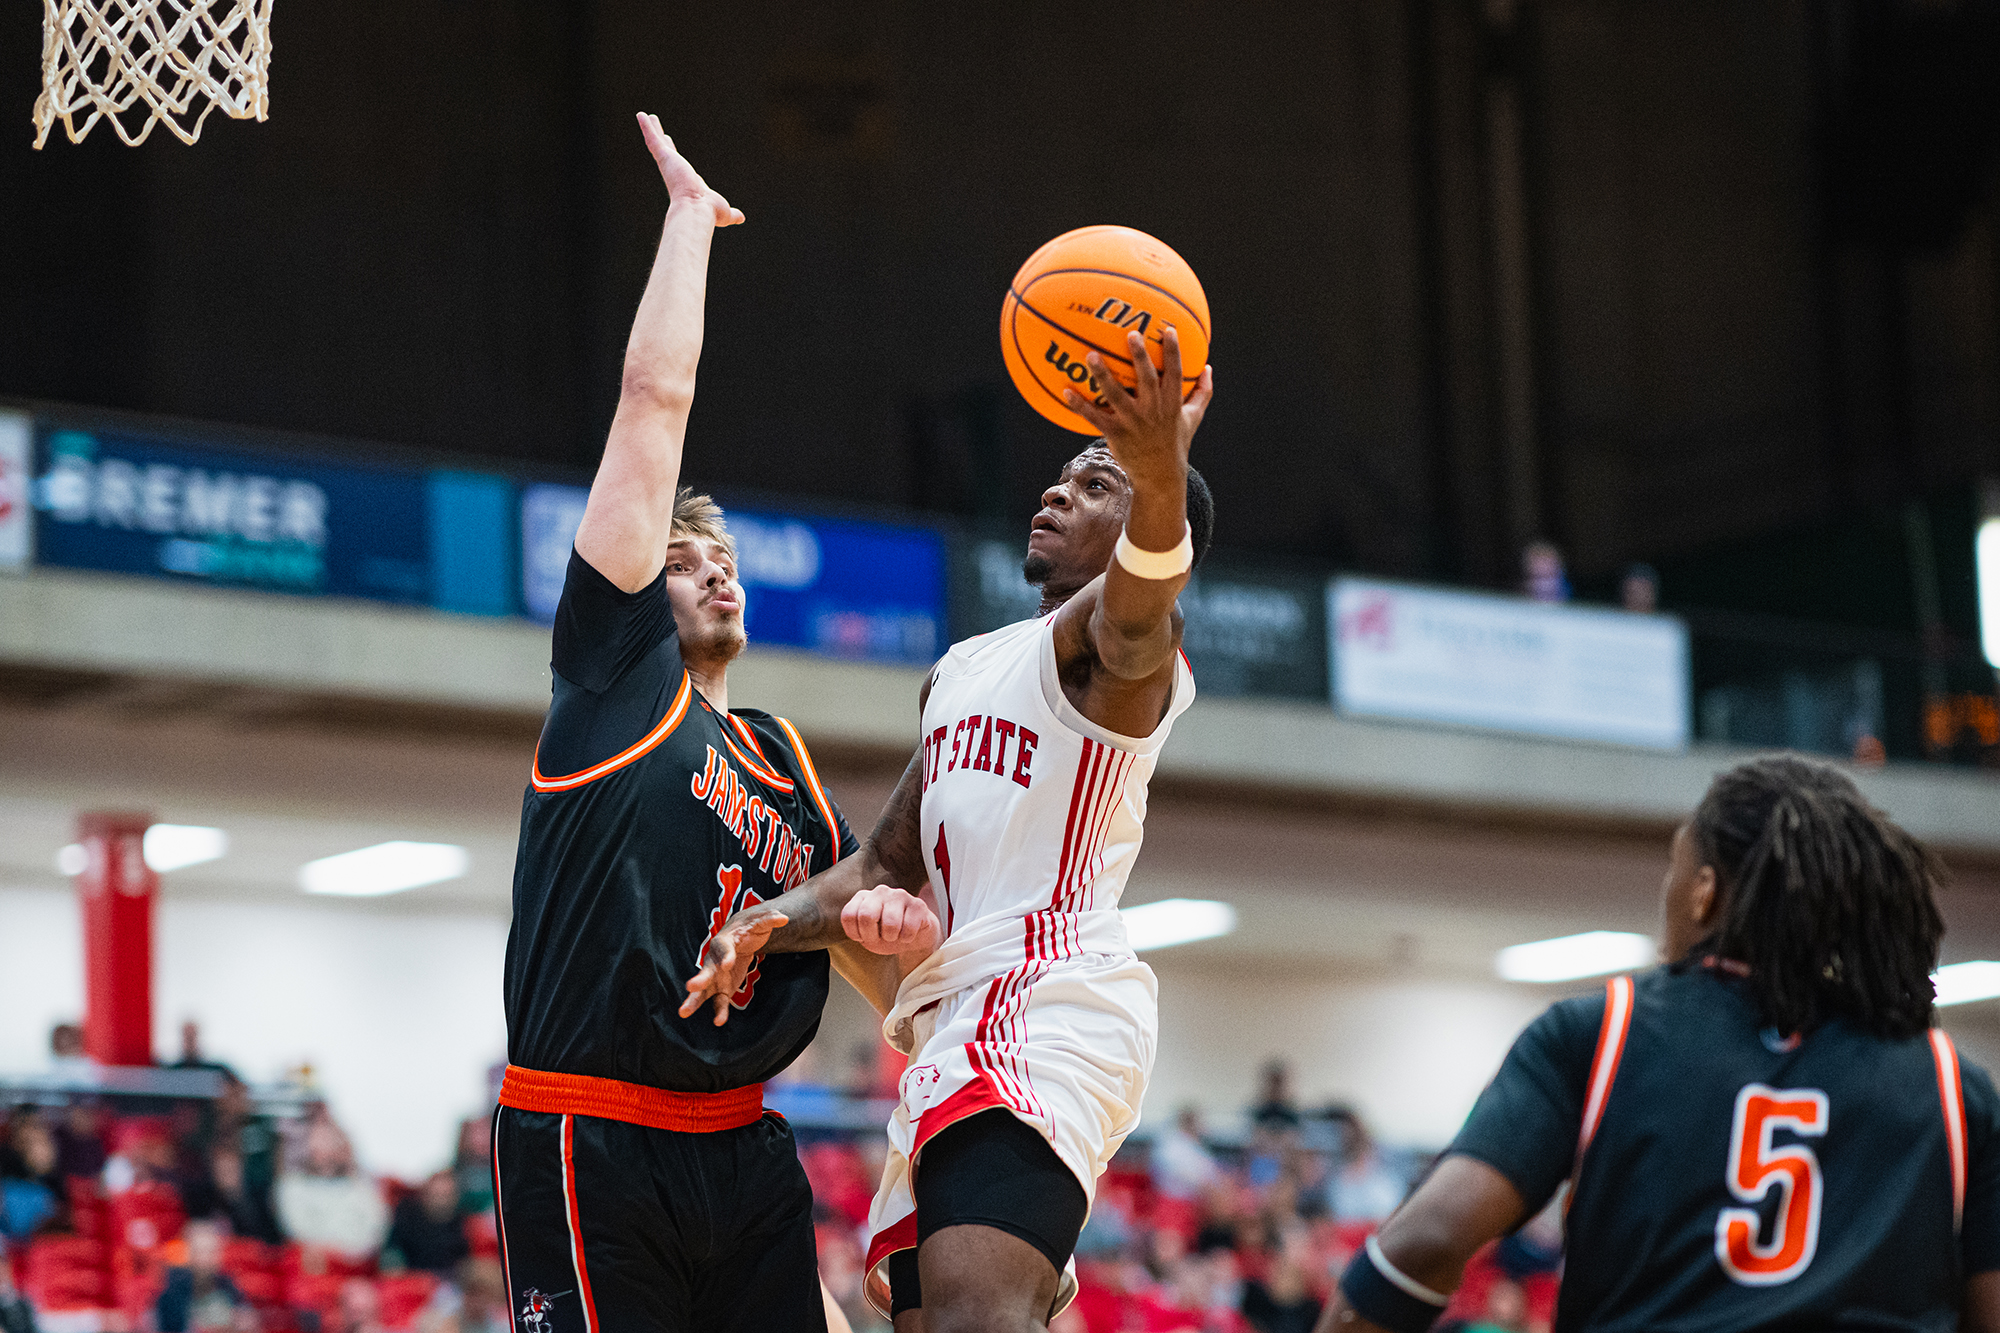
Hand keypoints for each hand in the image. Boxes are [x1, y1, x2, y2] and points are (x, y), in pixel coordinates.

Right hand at [636, 113, 744, 226]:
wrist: (696, 211)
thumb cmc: (709, 214)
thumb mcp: (724, 212)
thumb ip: (732, 214)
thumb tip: (741, 218)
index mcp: (687, 183)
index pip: (680, 166)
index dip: (676, 157)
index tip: (670, 148)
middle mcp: (676, 172)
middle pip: (668, 152)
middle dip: (663, 141)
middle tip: (656, 129)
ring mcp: (669, 164)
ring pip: (657, 143)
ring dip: (651, 129)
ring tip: (644, 116)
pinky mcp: (664, 158)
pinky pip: (652, 140)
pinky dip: (646, 128)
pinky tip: (640, 115)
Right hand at [680, 906, 789, 1026]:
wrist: (740, 936)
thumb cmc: (749, 928)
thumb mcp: (760, 921)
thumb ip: (770, 919)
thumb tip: (783, 918)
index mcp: (724, 941)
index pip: (723, 947)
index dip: (725, 955)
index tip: (727, 964)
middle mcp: (715, 959)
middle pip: (706, 969)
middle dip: (700, 978)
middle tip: (691, 986)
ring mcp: (716, 975)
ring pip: (703, 988)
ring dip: (694, 999)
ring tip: (683, 1012)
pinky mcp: (721, 988)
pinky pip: (718, 1000)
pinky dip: (719, 1011)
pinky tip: (719, 1021)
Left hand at [841, 886, 940, 955]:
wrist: (912, 938)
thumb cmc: (885, 935)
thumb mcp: (865, 935)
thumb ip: (855, 929)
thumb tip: (859, 925)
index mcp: (862, 897)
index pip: (849, 915)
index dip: (856, 934)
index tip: (864, 937)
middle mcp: (879, 891)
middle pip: (866, 915)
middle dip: (872, 936)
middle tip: (880, 939)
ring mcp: (899, 895)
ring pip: (890, 923)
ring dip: (891, 938)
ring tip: (894, 935)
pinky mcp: (918, 904)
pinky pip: (909, 928)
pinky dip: (907, 939)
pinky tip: (907, 934)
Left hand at [1062, 325, 1212, 481]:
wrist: (1160, 476)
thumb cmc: (1175, 442)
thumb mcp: (1193, 417)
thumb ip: (1202, 392)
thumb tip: (1208, 368)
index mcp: (1172, 404)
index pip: (1175, 374)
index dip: (1173, 352)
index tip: (1168, 330)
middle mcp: (1153, 411)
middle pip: (1146, 380)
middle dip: (1140, 356)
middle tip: (1131, 334)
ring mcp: (1133, 423)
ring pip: (1117, 396)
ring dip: (1103, 375)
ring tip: (1091, 355)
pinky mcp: (1116, 435)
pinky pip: (1095, 418)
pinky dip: (1080, 406)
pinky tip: (1066, 392)